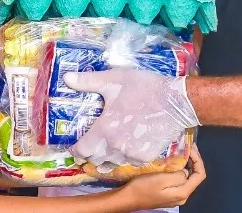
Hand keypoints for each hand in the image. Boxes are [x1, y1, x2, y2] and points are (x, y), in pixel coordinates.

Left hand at [64, 69, 198, 166]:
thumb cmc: (144, 88)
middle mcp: (116, 146)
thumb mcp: (113, 80)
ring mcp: (132, 153)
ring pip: (113, 163)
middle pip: (96, 159)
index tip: (75, 148)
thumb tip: (66, 78)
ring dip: (107, 158)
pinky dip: (126, 158)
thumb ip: (88, 82)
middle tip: (89, 149)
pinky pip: (130, 162)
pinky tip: (126, 148)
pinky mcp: (146, 156)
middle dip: (90, 155)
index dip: (76, 151)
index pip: (83, 150)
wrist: (175, 102)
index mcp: (105, 129)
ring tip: (106, 150)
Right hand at [120, 145, 205, 209]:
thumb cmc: (144, 187)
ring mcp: (175, 196)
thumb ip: (179, 175)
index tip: (190, 147)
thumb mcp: (162, 179)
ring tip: (181, 150)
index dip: (198, 159)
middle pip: (195, 176)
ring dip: (186, 164)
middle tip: (187, 146)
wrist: (128, 198)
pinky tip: (173, 161)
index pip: (200, 175)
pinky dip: (179, 169)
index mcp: (183, 193)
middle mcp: (182, 196)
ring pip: (187, 177)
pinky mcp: (168, 193)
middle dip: (193, 160)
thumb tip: (186, 170)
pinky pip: (179, 180)